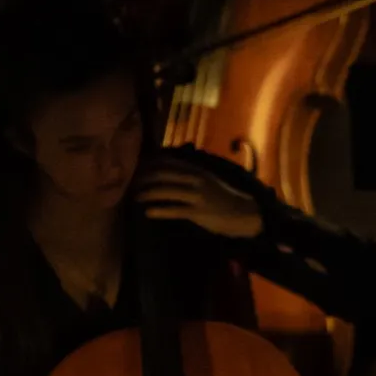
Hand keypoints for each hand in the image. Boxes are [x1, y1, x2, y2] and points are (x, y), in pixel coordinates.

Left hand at [139, 155, 264, 240]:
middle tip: (131, 185)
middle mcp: (195, 179)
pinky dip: (160, 210)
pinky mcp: (198, 212)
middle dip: (144, 178)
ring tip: (135, 198)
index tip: (136, 169)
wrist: (243, 213)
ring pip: (166, 191)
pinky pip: (175, 210)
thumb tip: (169, 173)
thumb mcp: (207, 181)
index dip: (149, 165)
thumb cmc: (222, 198)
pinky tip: (148, 213)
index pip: (167, 162)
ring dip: (147, 194)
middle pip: (163, 174)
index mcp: (196, 170)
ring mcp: (196, 195)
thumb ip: (189, 175)